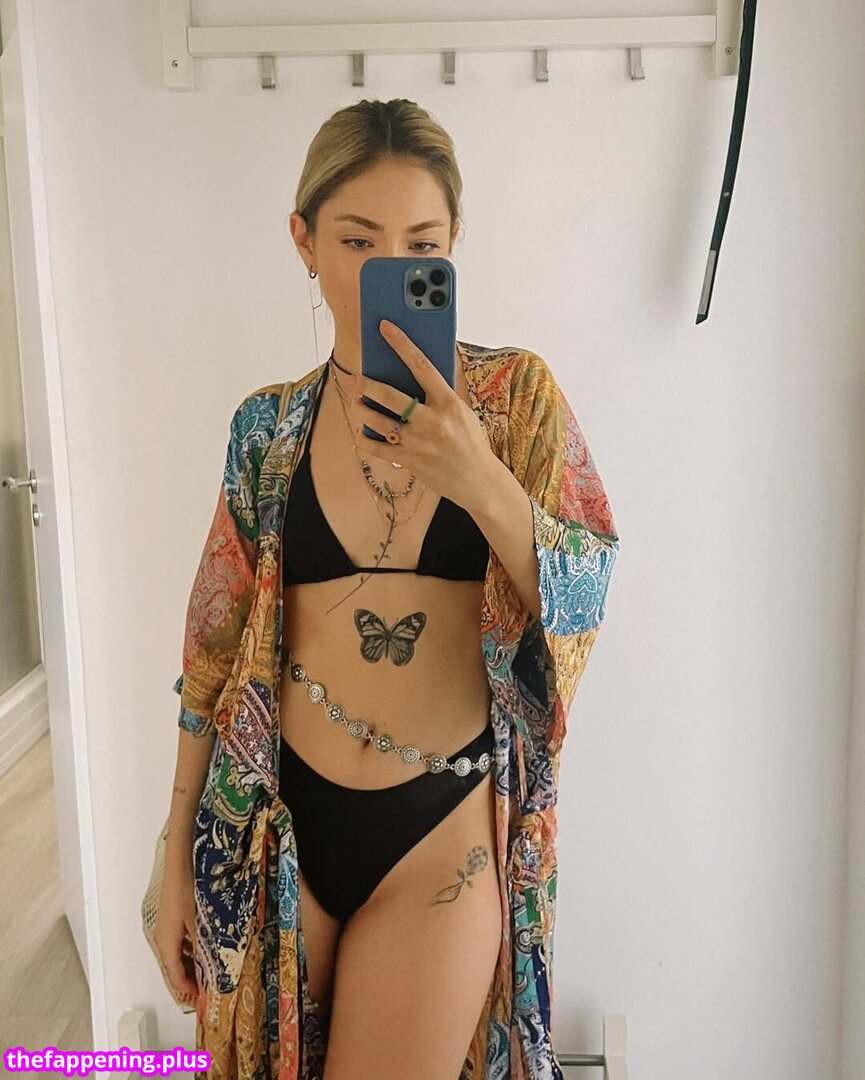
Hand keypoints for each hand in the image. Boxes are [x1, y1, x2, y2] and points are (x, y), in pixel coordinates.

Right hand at [153, 863, 198, 1004]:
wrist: (180, 864)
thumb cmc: (187, 890)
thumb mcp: (198, 922)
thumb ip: (203, 946)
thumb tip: (212, 967)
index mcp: (166, 942)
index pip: (174, 975)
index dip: (187, 989)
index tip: (201, 998)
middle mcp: (162, 938)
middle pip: (173, 967)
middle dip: (189, 980)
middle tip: (205, 989)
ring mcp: (166, 928)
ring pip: (177, 955)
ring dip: (190, 966)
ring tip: (208, 972)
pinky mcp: (171, 919)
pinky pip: (179, 943)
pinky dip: (190, 951)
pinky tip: (204, 950)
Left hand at [340, 319, 494, 509]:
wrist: (478, 481)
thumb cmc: (470, 442)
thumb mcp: (463, 411)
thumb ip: (442, 392)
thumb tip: (419, 367)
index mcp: (448, 403)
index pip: (422, 365)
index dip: (402, 344)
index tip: (386, 328)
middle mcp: (432, 421)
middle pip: (391, 396)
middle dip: (367, 385)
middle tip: (354, 378)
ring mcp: (419, 443)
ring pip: (379, 422)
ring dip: (363, 410)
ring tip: (358, 403)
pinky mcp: (409, 461)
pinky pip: (378, 448)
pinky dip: (365, 439)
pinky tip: (361, 432)